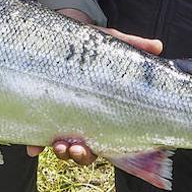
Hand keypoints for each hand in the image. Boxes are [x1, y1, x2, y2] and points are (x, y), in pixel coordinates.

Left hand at [27, 12, 162, 163]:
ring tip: (58, 145)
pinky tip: (33, 149)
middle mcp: (79, 120)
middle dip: (78, 154)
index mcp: (99, 113)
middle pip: (81, 150)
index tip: (90, 147)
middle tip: (74, 148)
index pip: (101, 142)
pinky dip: (35, 144)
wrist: (59, 36)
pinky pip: (37, 133)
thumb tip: (158, 46)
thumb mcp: (109, 45)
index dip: (96, 150)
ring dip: (59, 151)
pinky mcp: (41, 110)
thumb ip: (133, 46)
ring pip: (61, 146)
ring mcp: (60, 118)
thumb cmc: (87, 45)